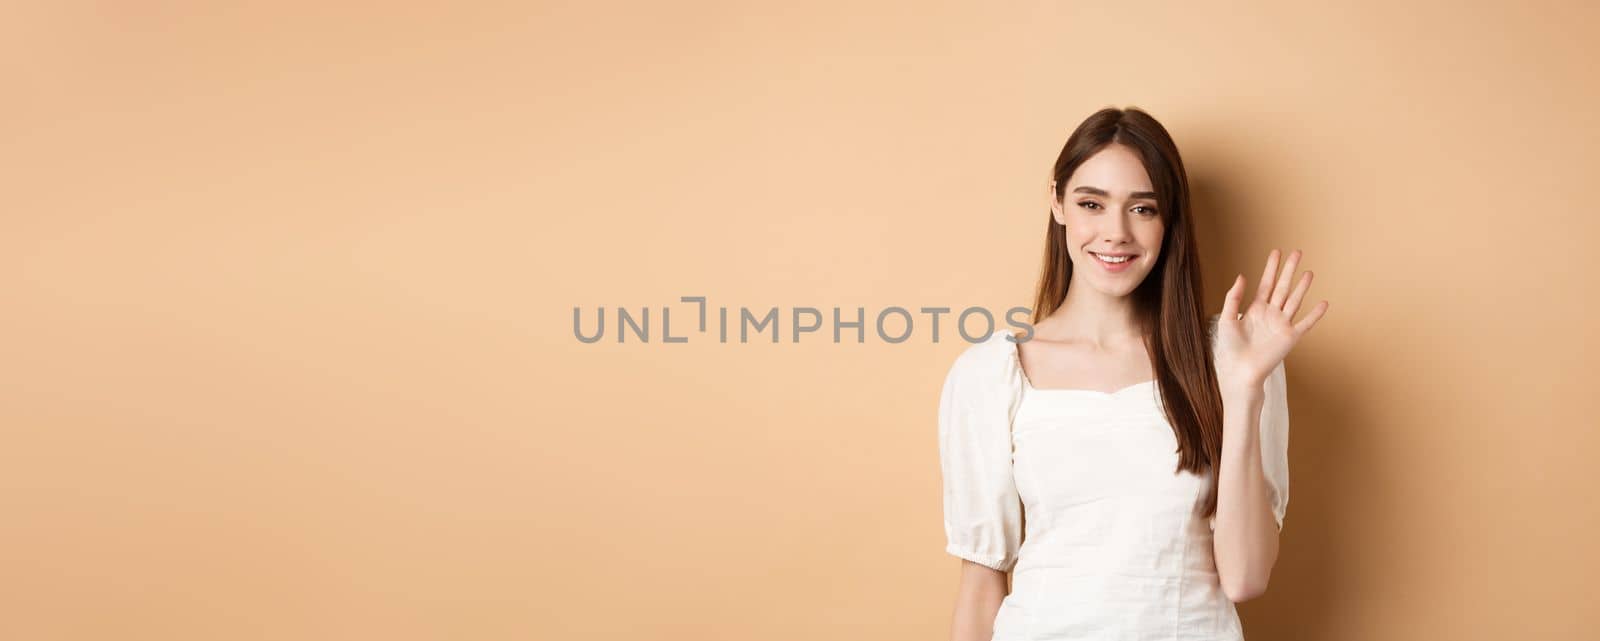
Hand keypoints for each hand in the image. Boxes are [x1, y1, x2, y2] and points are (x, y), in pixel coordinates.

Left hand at [1214, 249, 1328, 391]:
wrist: (1239, 370)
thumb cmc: (1230, 348)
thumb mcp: (1226, 318)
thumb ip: (1233, 298)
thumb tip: (1242, 276)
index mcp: (1255, 309)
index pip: (1266, 283)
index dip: (1271, 268)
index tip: (1277, 252)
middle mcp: (1271, 314)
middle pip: (1282, 287)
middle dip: (1289, 270)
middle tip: (1297, 252)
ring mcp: (1282, 324)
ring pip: (1294, 300)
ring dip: (1302, 287)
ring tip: (1309, 272)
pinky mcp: (1290, 337)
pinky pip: (1305, 323)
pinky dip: (1315, 314)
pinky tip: (1323, 303)